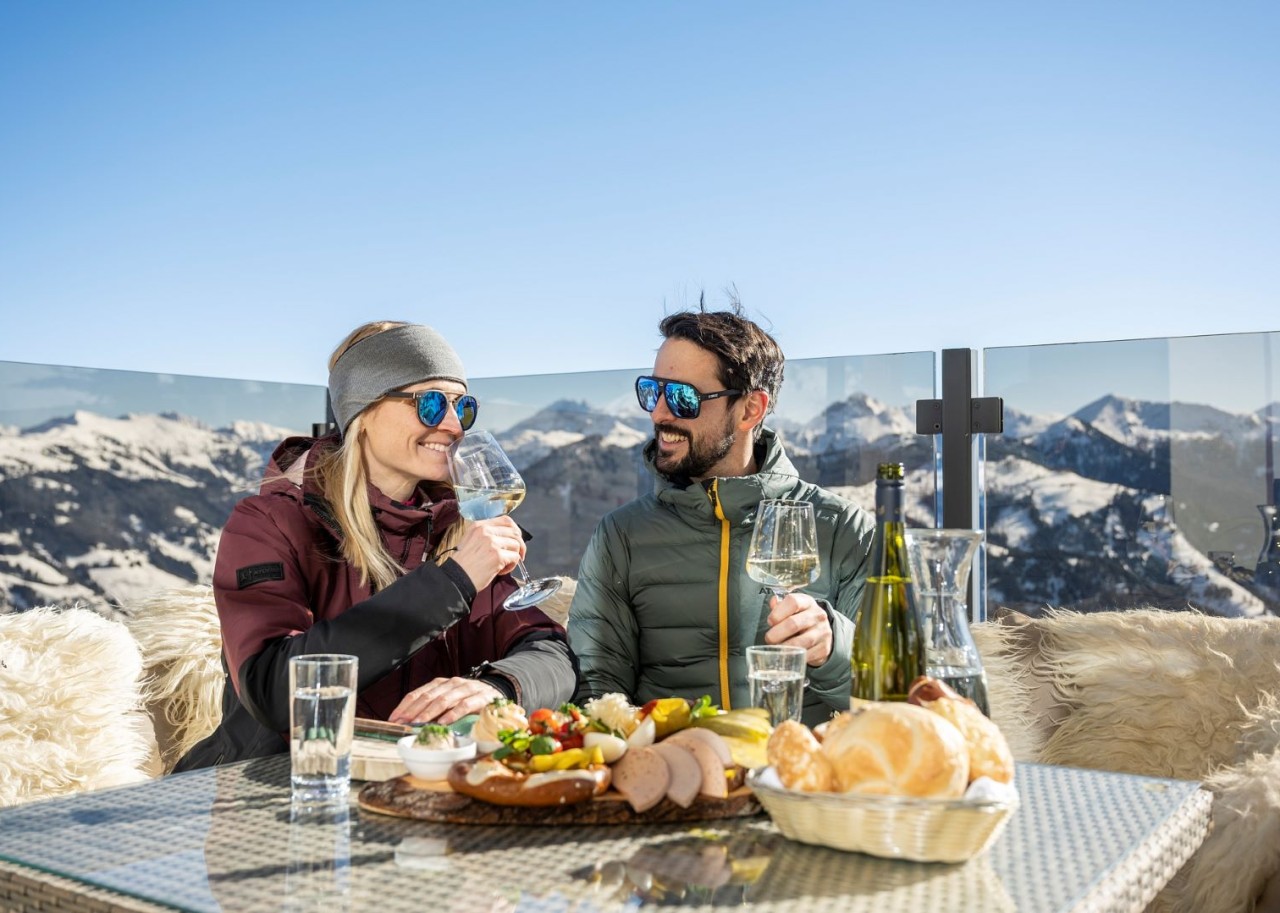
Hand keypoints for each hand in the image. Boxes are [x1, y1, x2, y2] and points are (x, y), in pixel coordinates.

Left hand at [389, 676, 504, 724]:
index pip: (418, 693)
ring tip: (419, 724)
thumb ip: (432, 709)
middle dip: (413, 711)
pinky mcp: (481, 697)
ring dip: (429, 712)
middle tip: (402, 724)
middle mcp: (451, 683)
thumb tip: (408, 724)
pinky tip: (444, 722)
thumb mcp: (448, 701)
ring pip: (444, 699)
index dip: (404, 706)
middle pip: (428, 696)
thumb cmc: (468, 700)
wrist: (496, 693)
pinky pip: (465, 705)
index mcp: (440, 684)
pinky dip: (453, 714)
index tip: (394, 719)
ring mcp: (467, 688)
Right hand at [451, 516, 526, 590]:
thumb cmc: (463, 564)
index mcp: (479, 526)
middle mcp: (486, 531)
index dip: (515, 530)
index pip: (506, 520)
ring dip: (514, 557)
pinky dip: (511, 566)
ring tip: (503, 565)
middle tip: (518, 555)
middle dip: (520, 545)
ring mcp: (493, 543)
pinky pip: (515, 558)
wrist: (456, 578)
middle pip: (514, 532)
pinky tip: (501, 571)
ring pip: (516, 545)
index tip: (516, 539)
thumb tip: (506, 537)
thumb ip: (486, 535)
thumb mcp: (470, 540)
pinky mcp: (498, 556)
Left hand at [764, 593, 832, 666]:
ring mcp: (823, 632)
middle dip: (776, 634)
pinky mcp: (824, 648)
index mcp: (807, 602)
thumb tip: (773, 602)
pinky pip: (807, 655)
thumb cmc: (801, 618)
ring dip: (784, 647)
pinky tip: (788, 656)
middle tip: (769, 639)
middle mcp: (817, 615)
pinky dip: (795, 657)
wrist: (822, 632)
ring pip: (800, 642)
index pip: (793, 602)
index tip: (770, 621)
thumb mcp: (793, 608)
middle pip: (793, 624)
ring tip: (777, 649)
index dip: (777, 613)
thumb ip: (780, 606)